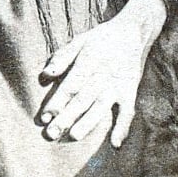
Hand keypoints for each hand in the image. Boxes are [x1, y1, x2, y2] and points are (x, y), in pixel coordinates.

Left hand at [38, 0, 165, 146]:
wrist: (133, 32)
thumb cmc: (100, 40)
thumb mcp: (79, 41)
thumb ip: (61, 58)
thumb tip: (44, 77)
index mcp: (90, 59)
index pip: (71, 83)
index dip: (57, 100)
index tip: (44, 117)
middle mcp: (104, 73)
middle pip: (83, 98)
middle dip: (66, 117)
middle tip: (51, 134)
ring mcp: (118, 84)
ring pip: (102, 106)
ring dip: (88, 122)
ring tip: (74, 136)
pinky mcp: (130, 91)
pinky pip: (127, 112)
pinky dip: (122, 127)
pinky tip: (115, 144)